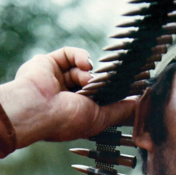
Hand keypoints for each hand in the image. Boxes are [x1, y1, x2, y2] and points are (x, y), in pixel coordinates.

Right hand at [0, 48, 136, 147]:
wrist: (37, 109)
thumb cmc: (66, 120)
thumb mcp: (100, 118)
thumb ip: (120, 111)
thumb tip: (138, 104)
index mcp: (76, 112)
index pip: (98, 98)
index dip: (111, 92)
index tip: (127, 85)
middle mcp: (65, 96)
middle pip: (91, 81)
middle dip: (101, 81)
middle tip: (110, 80)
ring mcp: (56, 80)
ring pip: (81, 68)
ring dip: (88, 74)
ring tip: (88, 82)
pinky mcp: (47, 63)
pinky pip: (68, 54)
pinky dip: (79, 56)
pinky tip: (85, 65)